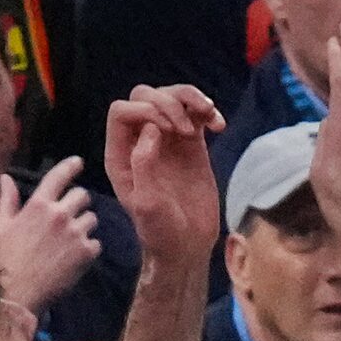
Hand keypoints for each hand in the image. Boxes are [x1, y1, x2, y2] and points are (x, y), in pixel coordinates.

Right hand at [0, 161, 101, 315]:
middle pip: (83, 195)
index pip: (59, 176)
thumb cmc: (6, 259)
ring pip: (92, 218)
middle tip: (68, 218)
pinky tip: (73, 258)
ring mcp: (75, 232)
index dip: (71, 166)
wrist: (18, 293)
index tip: (78, 162)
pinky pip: (96, 243)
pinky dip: (88, 249)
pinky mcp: (87, 252)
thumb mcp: (2, 227)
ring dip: (84, 227)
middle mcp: (60, 214)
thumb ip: (8, 200)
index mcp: (39, 204)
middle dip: (77, 203)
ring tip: (69, 242)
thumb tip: (5, 178)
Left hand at [103, 84, 224, 271]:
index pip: (121, 111)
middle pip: (144, 96)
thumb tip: (151, 128)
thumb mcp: (147, 203)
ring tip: (208, 116)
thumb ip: (144, 163)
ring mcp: (166, 139)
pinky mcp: (191, 142)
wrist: (187, 244)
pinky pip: (195, 112)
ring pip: (170, 96)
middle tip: (187, 131)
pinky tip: (220, 126)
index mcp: (120, 155)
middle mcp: (139, 141)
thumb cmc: (161, 231)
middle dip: (167, 103)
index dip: (144, 111)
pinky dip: (208, 110)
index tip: (168, 131)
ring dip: (190, 98)